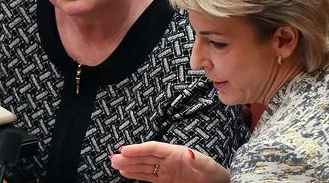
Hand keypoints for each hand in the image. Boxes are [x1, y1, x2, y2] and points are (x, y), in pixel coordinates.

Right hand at [109, 141, 229, 182]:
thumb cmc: (215, 173)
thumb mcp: (209, 166)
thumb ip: (199, 161)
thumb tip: (189, 154)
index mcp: (177, 152)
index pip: (153, 149)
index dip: (138, 149)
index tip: (124, 150)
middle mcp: (169, 159)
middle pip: (145, 156)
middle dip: (129, 157)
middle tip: (113, 158)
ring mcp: (167, 170)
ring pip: (144, 166)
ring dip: (129, 165)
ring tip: (114, 164)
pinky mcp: (167, 180)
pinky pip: (148, 176)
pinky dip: (136, 174)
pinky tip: (126, 173)